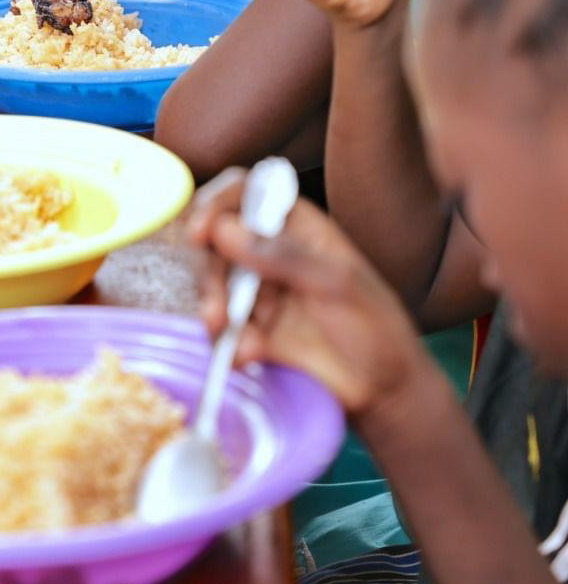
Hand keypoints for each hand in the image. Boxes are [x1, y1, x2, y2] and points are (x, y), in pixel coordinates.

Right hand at [189, 169, 426, 422]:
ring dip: (213, 311)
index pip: (245, 193)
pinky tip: (249, 357)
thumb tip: (223, 229)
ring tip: (234, 342)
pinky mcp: (251, 329)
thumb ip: (282, 255)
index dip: (216, 204)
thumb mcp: (336, 283)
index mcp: (296, 224)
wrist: (384, 390)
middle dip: (209, 275)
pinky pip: (221, 329)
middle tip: (215, 311)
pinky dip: (227, 343)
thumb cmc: (375, 324)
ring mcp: (258, 291)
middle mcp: (270, 251)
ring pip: (212, 285)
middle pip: (216, 242)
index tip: (200, 233)